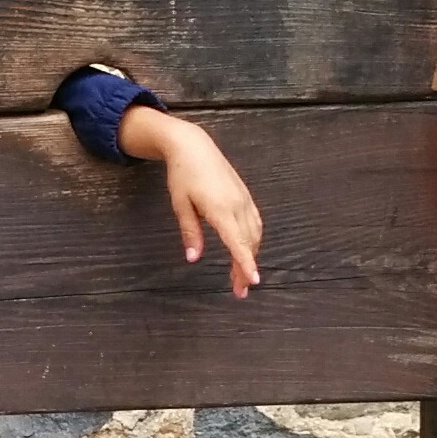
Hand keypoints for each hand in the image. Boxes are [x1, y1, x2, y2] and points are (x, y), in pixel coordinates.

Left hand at [118, 106, 262, 297]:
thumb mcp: (180, 204)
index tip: (253, 281)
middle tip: (240, 291)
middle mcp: (237, 205)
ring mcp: (243, 199)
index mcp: (220, 209)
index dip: (246, 263)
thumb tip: (194, 258)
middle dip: (246, 268)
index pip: (237, 242)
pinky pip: (255, 222)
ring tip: (242, 276)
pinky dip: (254, 239)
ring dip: (251, 256)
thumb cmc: (183, 175)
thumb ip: (190, 232)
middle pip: (248, 243)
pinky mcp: (245, 195)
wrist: (193, 146)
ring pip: (255, 234)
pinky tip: (248, 250)